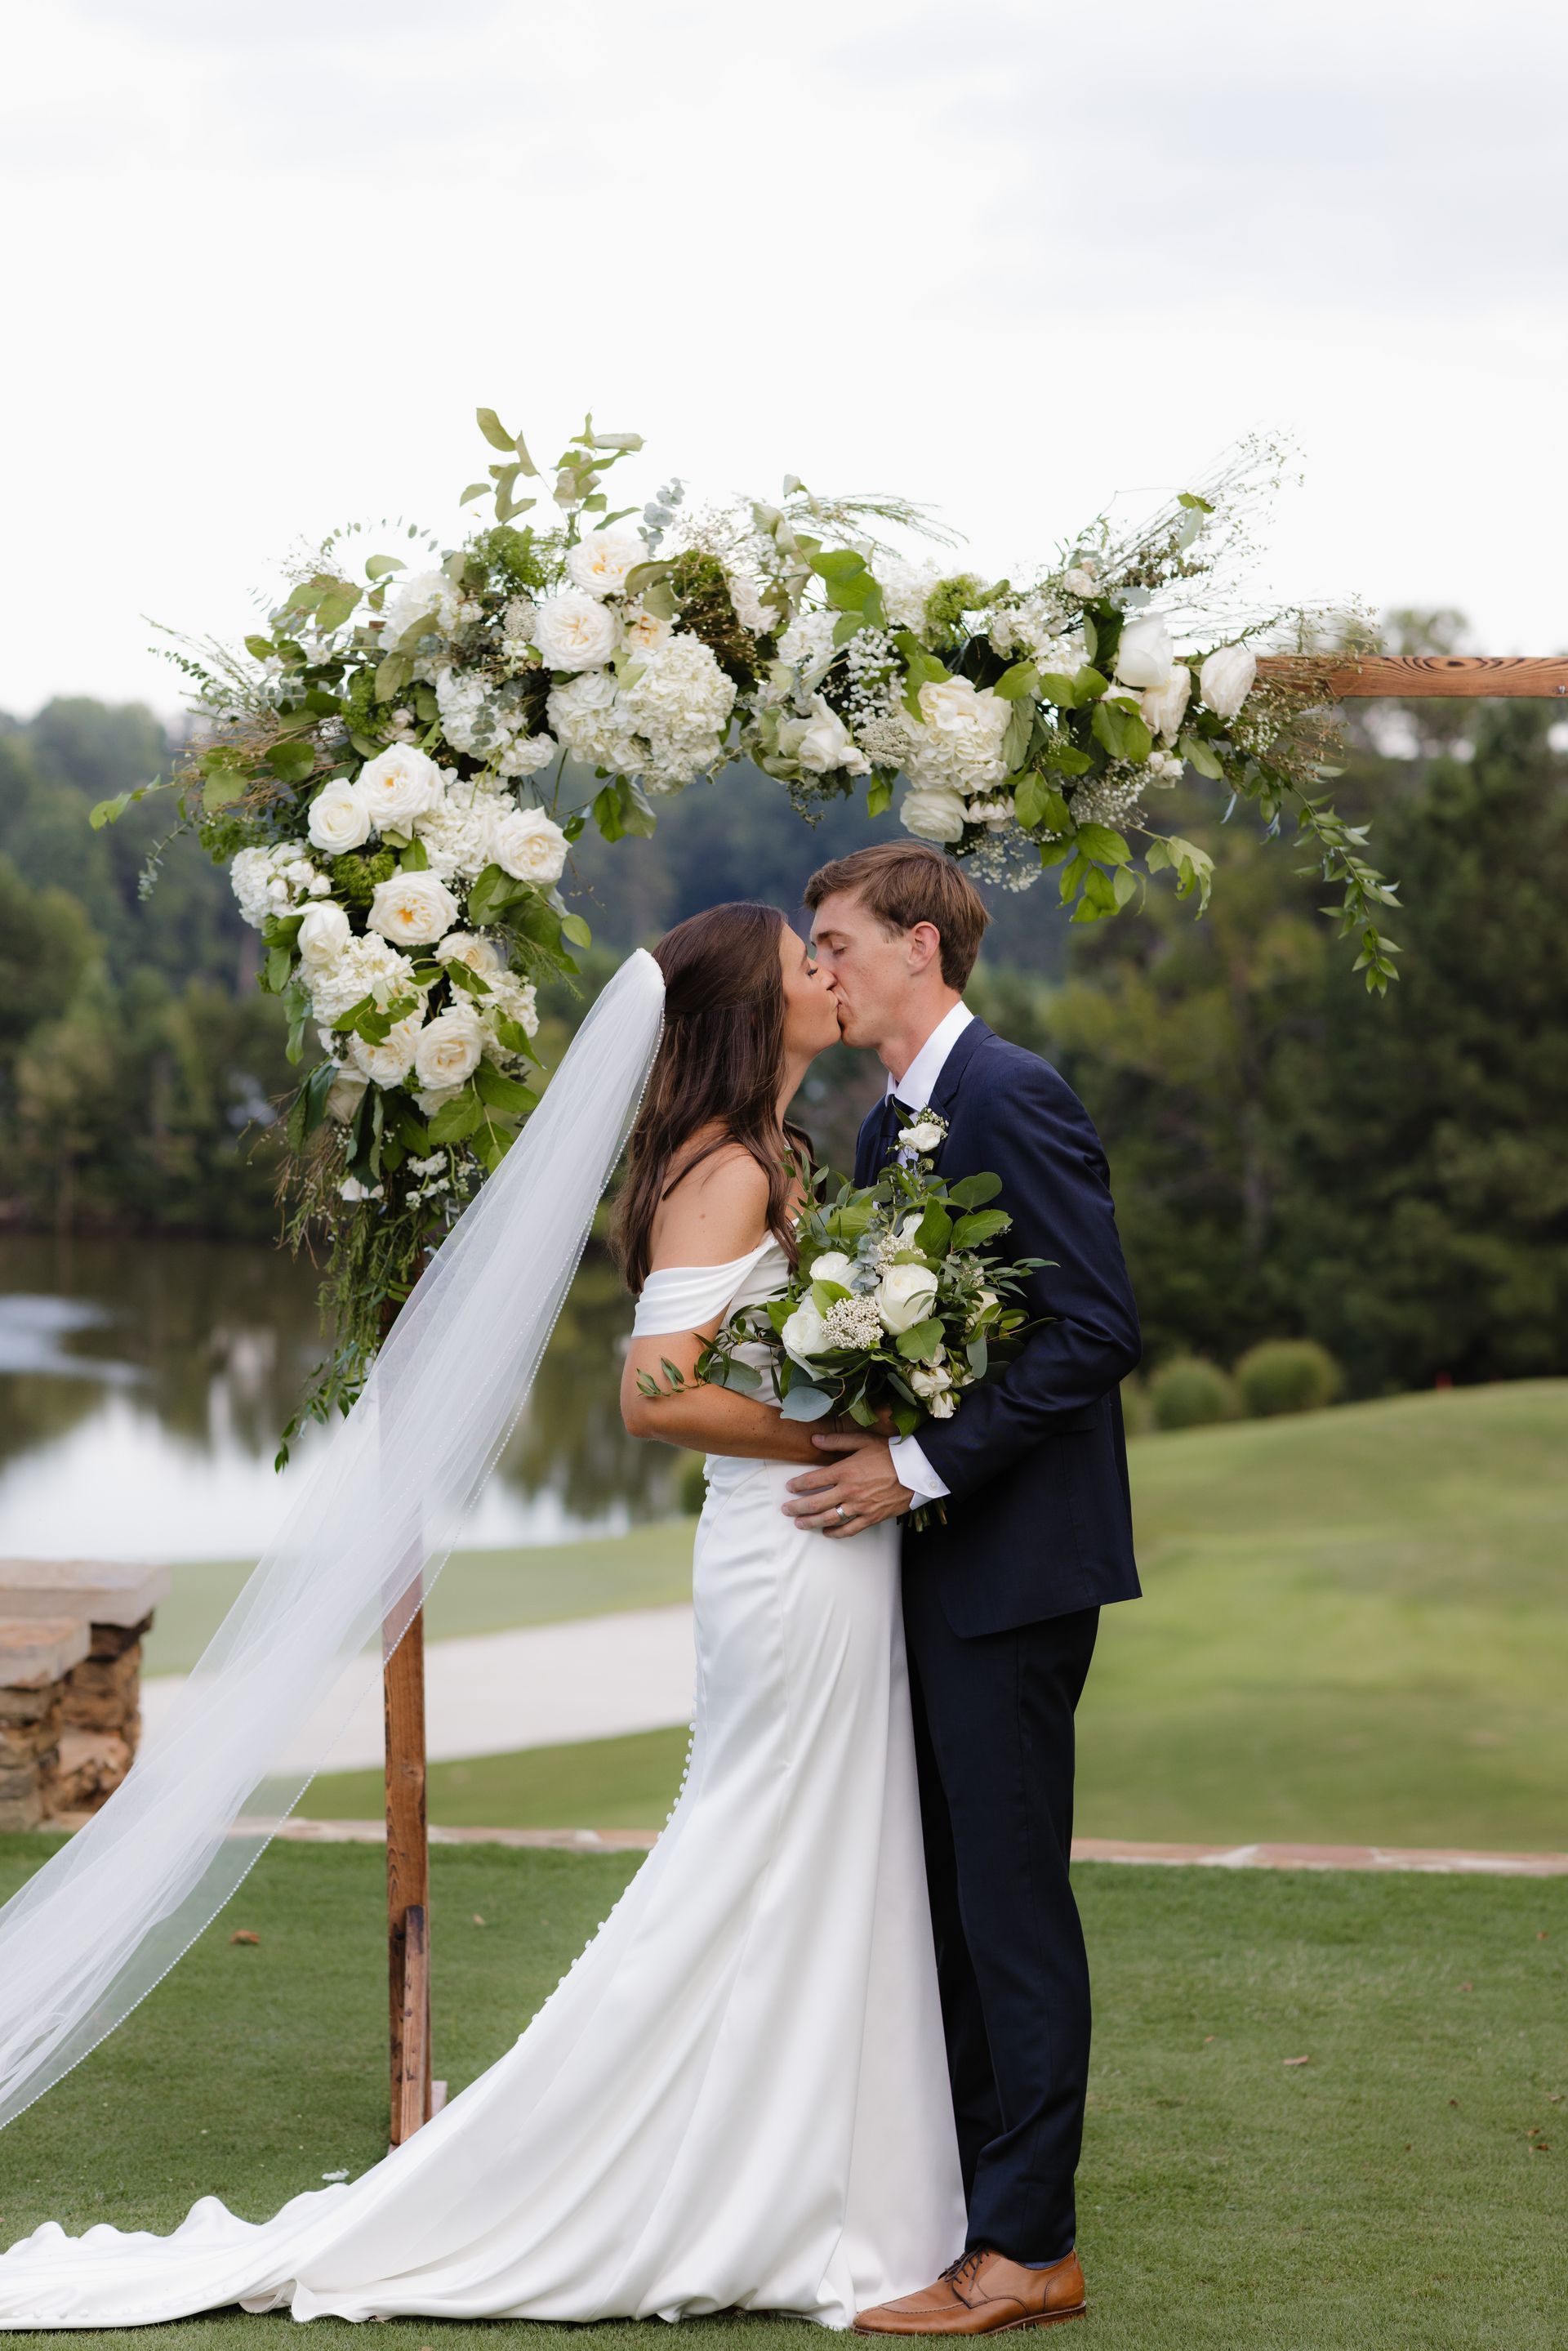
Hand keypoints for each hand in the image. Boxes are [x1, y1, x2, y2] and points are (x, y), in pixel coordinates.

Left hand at [782, 1432, 912, 1538]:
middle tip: (785, 1510)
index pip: (813, 1480)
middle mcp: (849, 1491)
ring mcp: (860, 1507)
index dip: (797, 1485)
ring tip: (799, 1524)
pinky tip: (826, 1532)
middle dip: (797, 1507)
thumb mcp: (863, 1440)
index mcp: (845, 1471)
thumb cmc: (891, 1452)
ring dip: (811, 1522)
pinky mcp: (871, 1517)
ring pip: (828, 1519)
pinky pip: (849, 1529)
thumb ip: (837, 1441)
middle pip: (815, 1503)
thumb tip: (814, 1439)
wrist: (918, 1470)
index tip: (789, 1488)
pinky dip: (836, 1533)